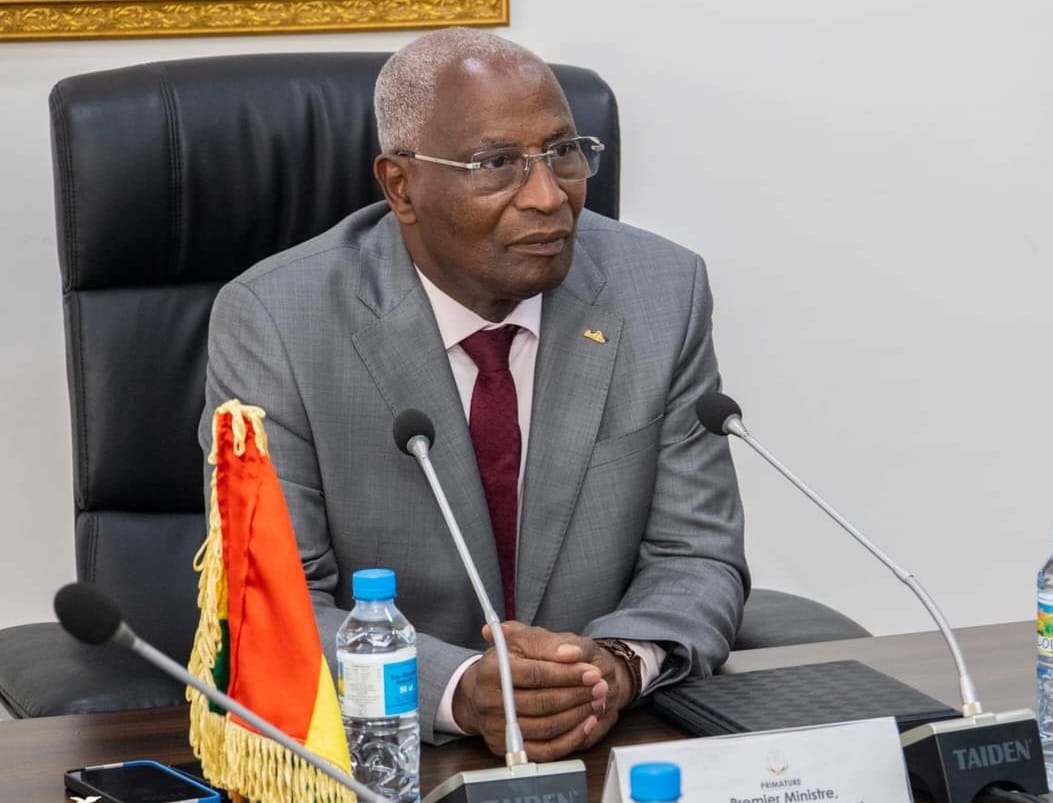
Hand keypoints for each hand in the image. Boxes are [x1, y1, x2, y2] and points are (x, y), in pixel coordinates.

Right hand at [452, 622, 606, 759]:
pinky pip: (545, 750)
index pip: (535, 674)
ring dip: (578, 715)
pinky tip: (586, 723)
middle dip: (577, 695)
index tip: (592, 672)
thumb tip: (572, 653)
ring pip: (547, 727)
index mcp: (491, 669)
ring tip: (596, 701)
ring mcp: (496, 727)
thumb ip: (546, 643)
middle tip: (600, 687)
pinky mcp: (506, 748)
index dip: (567, 674)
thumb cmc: (507, 661)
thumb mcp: (522, 641)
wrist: (481, 689)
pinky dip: (571, 738)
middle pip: (542, 703)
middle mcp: (488, 701)